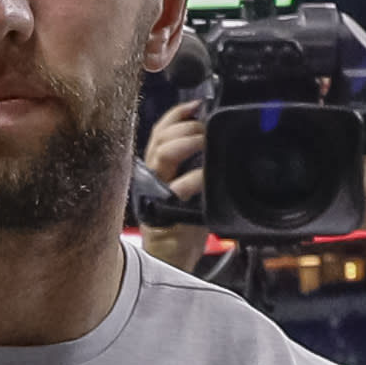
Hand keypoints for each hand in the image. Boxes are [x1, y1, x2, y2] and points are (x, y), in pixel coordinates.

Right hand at [139, 100, 207, 267]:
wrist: (172, 259)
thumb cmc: (182, 223)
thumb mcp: (189, 186)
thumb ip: (195, 163)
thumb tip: (214, 138)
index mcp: (156, 166)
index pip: (161, 130)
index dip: (177, 114)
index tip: (197, 105)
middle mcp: (151, 176)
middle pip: (160, 137)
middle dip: (186, 127)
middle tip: (206, 129)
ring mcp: (155, 193)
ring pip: (162, 154)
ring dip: (187, 142)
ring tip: (205, 143)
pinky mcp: (163, 212)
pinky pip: (178, 188)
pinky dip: (195, 177)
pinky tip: (206, 174)